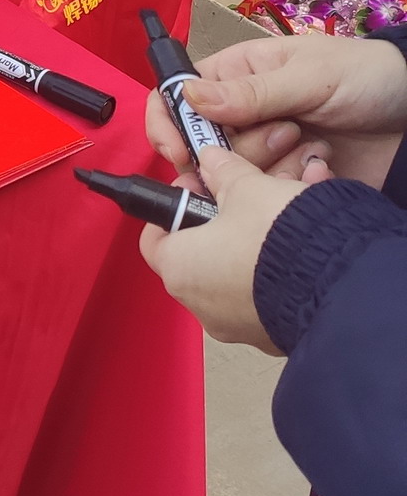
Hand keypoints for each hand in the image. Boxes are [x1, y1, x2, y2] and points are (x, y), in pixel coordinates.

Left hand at [138, 144, 310, 349]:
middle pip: (201, 253)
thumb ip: (224, 172)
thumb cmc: (278, 238)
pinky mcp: (273, 335)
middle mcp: (202, 305)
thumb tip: (212, 159)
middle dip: (222, 220)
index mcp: (180, 268)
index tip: (198, 186)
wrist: (339, 288)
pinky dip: (279, 268)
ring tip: (284, 212)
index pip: (156, 237)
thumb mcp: (248, 189)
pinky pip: (269, 293)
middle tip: (245, 196)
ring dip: (256, 240)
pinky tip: (305, 244)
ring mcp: (239, 325)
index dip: (175, 206)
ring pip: (239, 272)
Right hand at [145, 34, 406, 190]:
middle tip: (287, 133)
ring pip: (232, 178)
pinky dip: (287, 191)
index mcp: (235, 76)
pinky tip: (320, 170)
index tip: (182, 153)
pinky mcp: (284, 184)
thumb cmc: (363, 76)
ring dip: (269, 169)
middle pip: (203, 147)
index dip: (169, 125)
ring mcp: (263, 153)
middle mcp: (241, 116)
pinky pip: (265, 199)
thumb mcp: (309, 77)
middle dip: (238, 150)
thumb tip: (187, 97)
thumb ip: (251, 92)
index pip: (177, 97)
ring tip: (311, 148)